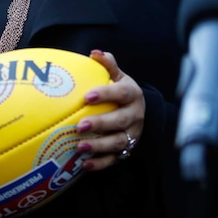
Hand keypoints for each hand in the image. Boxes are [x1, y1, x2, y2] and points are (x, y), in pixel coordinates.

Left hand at [74, 49, 144, 171]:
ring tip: (79, 147)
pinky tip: (84, 164)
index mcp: (132, 94)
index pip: (122, 93)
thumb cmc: (121, 91)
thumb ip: (108, 64)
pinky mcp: (127, 150)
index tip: (87, 97)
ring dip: (99, 146)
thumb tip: (94, 53)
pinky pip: (114, 159)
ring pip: (118, 142)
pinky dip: (100, 163)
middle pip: (120, 121)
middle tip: (79, 126)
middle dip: (100, 124)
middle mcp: (135, 115)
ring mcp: (132, 134)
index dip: (106, 94)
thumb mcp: (118, 76)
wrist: (137, 111)